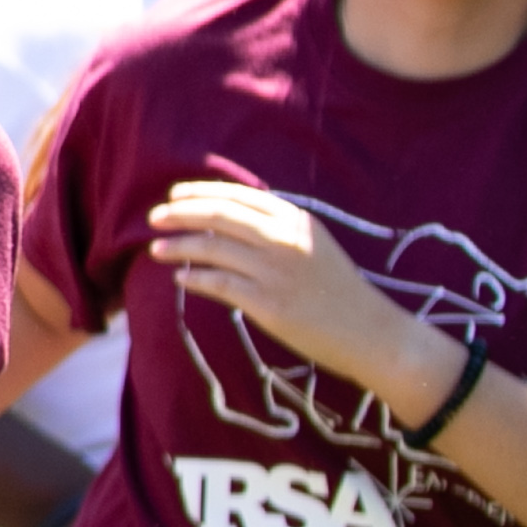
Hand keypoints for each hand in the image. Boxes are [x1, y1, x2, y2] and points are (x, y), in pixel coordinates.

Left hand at [147, 178, 458, 413]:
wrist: (372, 333)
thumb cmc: (339, 290)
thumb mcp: (314, 245)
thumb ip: (278, 229)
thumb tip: (226, 218)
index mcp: (298, 220)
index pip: (240, 197)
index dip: (202, 193)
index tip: (175, 195)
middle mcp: (285, 240)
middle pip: (220, 217)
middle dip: (181, 214)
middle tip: (154, 218)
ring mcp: (276, 271)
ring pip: (213, 249)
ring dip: (179, 246)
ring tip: (156, 249)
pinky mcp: (268, 304)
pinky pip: (219, 284)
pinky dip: (195, 278)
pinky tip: (180, 278)